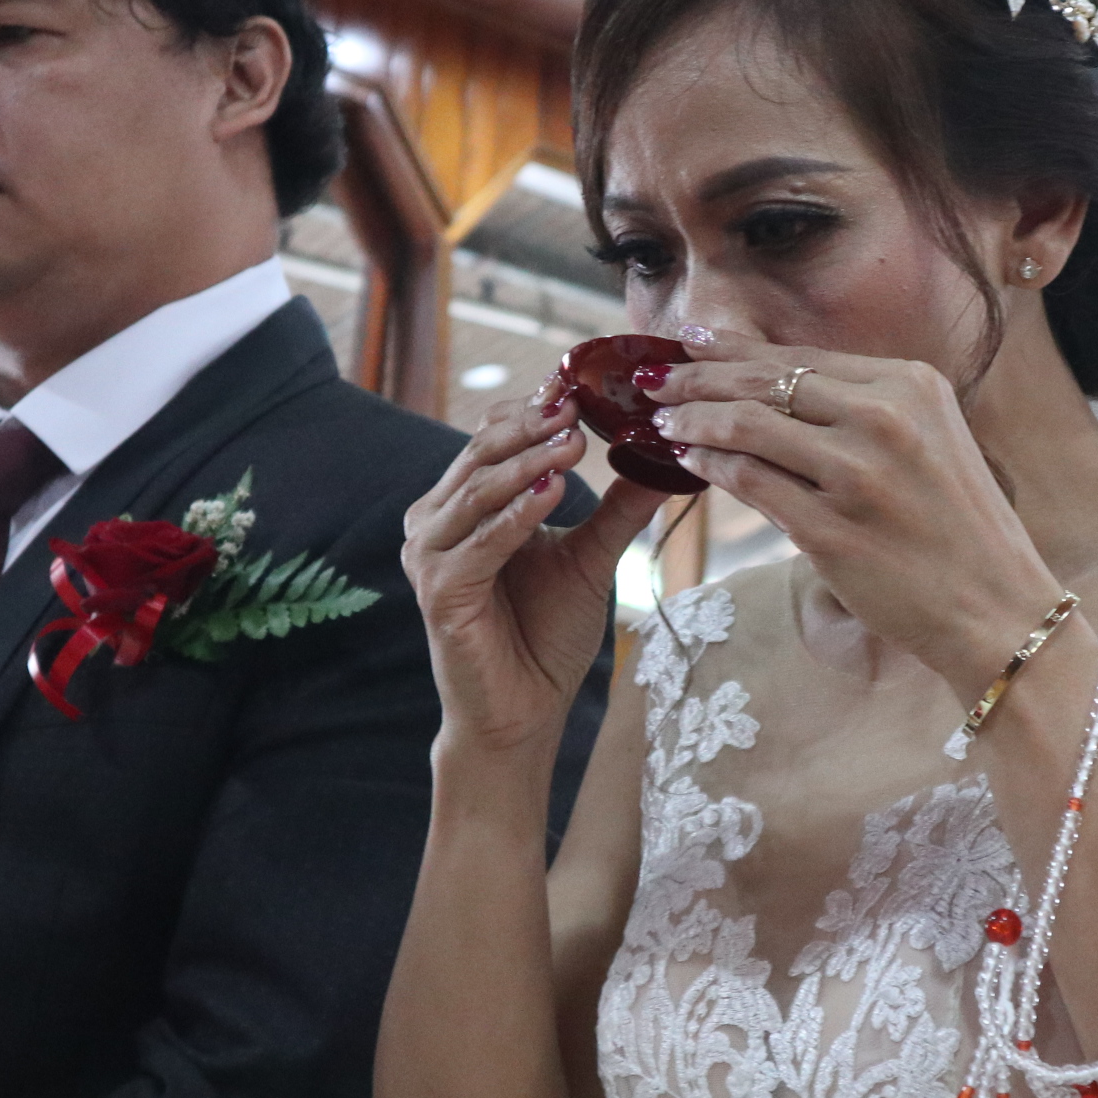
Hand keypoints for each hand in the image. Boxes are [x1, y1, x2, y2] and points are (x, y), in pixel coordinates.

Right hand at [403, 382, 666, 753]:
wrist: (523, 712)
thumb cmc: (546, 635)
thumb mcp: (591, 557)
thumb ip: (619, 508)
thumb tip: (667, 460)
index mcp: (463, 504)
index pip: (494, 437)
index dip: (536, 409)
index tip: (583, 386)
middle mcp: (436, 521)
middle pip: (482, 453)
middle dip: (533, 426)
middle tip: (579, 404)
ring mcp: (431, 556)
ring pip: (478, 491)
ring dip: (526, 462)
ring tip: (573, 442)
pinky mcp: (438, 592)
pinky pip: (479, 543)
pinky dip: (515, 515)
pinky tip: (552, 492)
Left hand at [646, 328, 1062, 688]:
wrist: (997, 606)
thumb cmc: (958, 528)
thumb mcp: (928, 441)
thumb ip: (862, 407)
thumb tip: (771, 384)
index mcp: (911, 384)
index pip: (798, 356)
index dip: (732, 349)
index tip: (689, 343)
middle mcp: (884, 418)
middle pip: (763, 382)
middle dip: (696, 378)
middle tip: (654, 379)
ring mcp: (856, 474)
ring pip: (746, 426)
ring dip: (692, 420)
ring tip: (663, 421)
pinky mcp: (831, 530)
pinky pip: (749, 482)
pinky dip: (710, 466)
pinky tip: (690, 461)